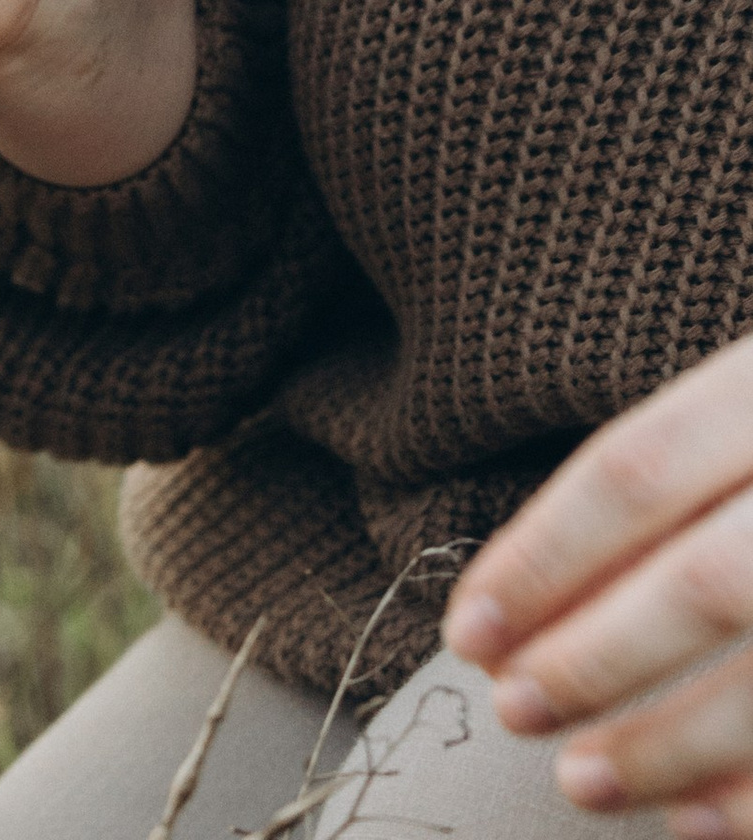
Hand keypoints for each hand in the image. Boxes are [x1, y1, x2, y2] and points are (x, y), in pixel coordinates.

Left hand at [447, 339, 752, 827]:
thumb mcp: (749, 396)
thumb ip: (681, 475)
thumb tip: (531, 593)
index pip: (639, 468)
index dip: (544, 555)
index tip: (470, 627)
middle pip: (704, 584)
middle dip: (594, 660)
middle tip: (514, 711)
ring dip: (671, 746)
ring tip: (585, 779)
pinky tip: (697, 819)